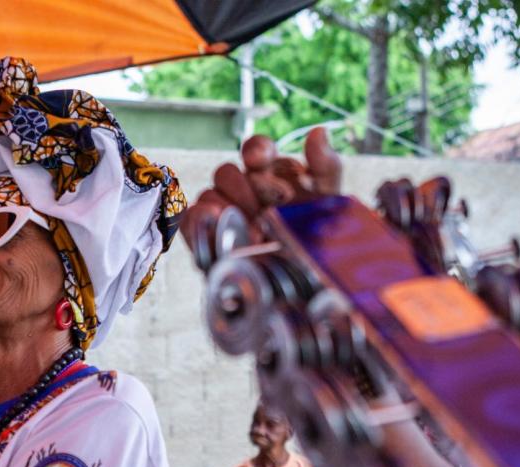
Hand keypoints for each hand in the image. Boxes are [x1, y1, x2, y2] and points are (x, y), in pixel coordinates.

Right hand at [180, 128, 341, 248]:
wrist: (299, 282)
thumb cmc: (314, 239)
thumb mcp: (329, 203)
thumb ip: (326, 166)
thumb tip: (319, 132)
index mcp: (270, 174)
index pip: (255, 149)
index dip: (255, 151)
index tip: (260, 161)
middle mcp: (242, 189)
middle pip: (226, 172)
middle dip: (246, 188)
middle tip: (268, 209)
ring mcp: (221, 213)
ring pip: (209, 194)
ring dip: (229, 209)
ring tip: (253, 231)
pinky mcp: (204, 236)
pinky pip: (191, 218)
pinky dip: (200, 220)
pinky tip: (219, 228)